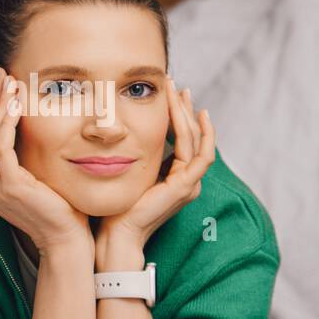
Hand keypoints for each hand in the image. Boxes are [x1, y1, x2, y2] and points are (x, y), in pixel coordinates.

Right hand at [0, 67, 92, 255]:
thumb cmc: (58, 208)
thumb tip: (23, 127)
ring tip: (10, 81)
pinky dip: (7, 122)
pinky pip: (1, 146)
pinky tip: (17, 104)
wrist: (67, 240)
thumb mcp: (35, 176)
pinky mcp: (7, 187)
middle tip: (2, 73)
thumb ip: (23, 156)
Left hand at [96, 76, 214, 264]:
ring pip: (197, 141)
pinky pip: (202, 155)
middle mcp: (187, 180)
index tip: (170, 92)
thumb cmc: (116, 206)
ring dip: (189, 114)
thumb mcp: (129, 171)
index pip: (183, 139)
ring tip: (180, 92)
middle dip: (185, 108)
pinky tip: (196, 114)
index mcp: (176, 178)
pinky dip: (202, 134)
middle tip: (176, 84)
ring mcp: (189, 184)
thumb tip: (121, 129)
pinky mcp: (185, 187)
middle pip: (193, 136)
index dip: (178, 114)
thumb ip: (136, 154)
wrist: (116, 234)